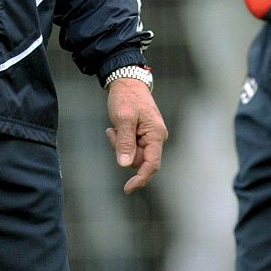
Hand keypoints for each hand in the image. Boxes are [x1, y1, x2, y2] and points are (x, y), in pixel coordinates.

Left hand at [105, 78, 167, 192]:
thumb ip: (125, 142)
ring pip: (133, 154)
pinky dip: (120, 141)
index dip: (141, 178)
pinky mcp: (142, 135)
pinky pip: (130, 147)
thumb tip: (125, 165)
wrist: (127, 81)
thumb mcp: (124, 118)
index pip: (152, 164)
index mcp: (156, 134)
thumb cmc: (127, 97)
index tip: (128, 189)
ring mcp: (149, 136)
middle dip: (123, 152)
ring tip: (114, 128)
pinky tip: (115, 128)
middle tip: (113, 133)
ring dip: (120, 145)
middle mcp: (156, 137)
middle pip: (139, 160)